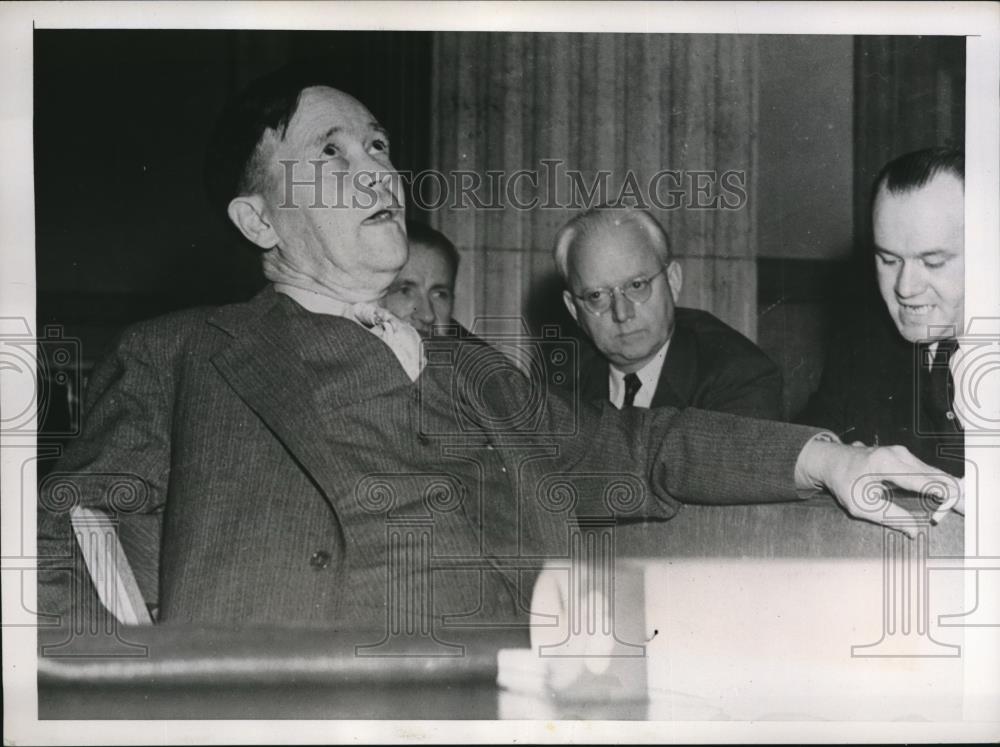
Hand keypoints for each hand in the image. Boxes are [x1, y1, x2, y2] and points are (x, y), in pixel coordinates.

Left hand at [795, 437, 960, 537]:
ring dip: (945, 489)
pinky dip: (937, 483)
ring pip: (933, 472)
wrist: (830, 460)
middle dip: (950, 494)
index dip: (939, 498)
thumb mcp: (859, 505)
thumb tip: (913, 532)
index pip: (924, 480)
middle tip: (962, 511)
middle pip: (934, 474)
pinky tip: (945, 496)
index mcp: (886, 464)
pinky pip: (926, 470)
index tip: (942, 515)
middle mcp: (897, 455)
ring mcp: (901, 453)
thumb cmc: (843, 482)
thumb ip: (888, 517)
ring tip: (955, 507)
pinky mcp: (903, 456)